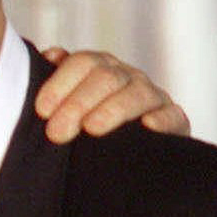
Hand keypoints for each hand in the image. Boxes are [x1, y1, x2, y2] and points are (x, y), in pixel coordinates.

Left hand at [35, 47, 190, 143]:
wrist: (121, 160)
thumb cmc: (83, 130)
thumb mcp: (64, 107)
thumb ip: (55, 80)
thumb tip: (50, 55)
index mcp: (100, 69)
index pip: (83, 63)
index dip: (60, 84)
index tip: (42, 110)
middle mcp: (128, 77)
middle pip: (106, 78)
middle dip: (78, 103)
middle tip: (57, 132)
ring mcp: (153, 97)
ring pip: (137, 94)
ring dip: (113, 110)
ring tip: (92, 128)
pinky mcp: (174, 121)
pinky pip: (173, 115)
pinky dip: (163, 119)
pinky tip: (148, 126)